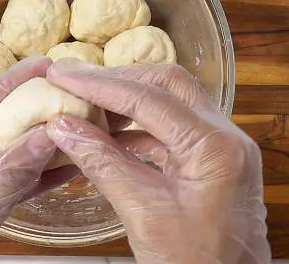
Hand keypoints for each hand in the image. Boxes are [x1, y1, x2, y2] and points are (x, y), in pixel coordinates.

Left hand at [0, 56, 77, 263]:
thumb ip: (4, 178)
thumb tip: (42, 136)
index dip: (5, 86)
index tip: (39, 66)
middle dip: (28, 112)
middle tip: (65, 91)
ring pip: (7, 155)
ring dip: (40, 143)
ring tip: (75, 123)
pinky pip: (14, 182)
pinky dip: (40, 174)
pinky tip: (68, 164)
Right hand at [45, 59, 270, 263]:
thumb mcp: (142, 214)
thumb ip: (102, 163)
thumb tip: (62, 127)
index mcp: (215, 148)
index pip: (149, 99)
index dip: (99, 84)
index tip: (62, 74)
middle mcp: (226, 136)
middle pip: (166, 84)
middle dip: (117, 80)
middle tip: (75, 79)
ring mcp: (221, 145)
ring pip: (170, 100)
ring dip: (126, 100)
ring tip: (86, 103)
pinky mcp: (210, 158)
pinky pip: (171, 126)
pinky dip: (137, 125)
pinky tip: (109, 133)